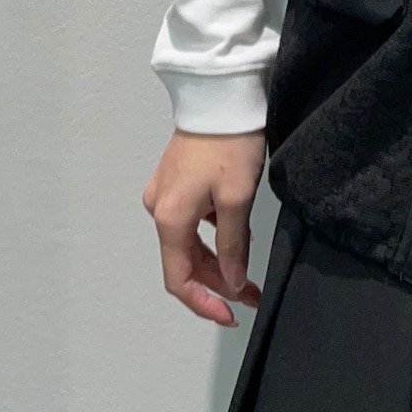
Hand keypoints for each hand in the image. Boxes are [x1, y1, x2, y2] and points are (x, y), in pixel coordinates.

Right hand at [142, 129, 266, 325]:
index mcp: (170, 218)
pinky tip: (239, 233)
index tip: (232, 316)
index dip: (205, 303)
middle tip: (252, 295)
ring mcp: (164, 193)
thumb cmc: (230, 145)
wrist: (220, 96)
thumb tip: (233, 282)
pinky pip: (192, 221)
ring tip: (250, 267)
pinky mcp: (175, 180)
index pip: (179, 279)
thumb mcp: (238, 198)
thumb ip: (233, 245)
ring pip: (189, 242)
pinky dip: (214, 234)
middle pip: (185, 262)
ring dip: (218, 260)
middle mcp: (158, 209)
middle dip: (218, 283)